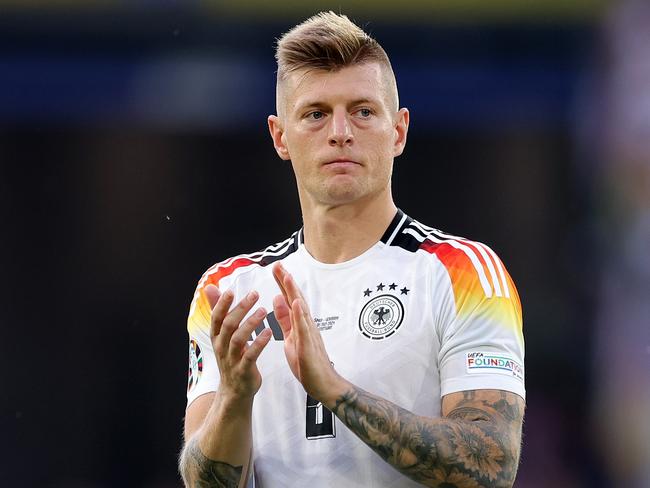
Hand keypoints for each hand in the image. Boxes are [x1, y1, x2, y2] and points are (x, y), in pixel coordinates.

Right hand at [205, 285, 272, 400]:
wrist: (234, 390)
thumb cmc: (230, 356)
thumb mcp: (222, 334)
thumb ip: (218, 310)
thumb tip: (209, 286)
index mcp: (216, 337)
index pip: (216, 317)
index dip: (222, 304)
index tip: (231, 290)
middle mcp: (221, 347)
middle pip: (228, 325)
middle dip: (241, 308)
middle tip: (254, 294)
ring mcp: (232, 360)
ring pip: (238, 339)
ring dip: (251, 323)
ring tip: (263, 311)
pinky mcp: (244, 370)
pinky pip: (250, 356)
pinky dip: (259, 343)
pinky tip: (269, 332)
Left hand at [271, 263, 347, 404]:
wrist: (323, 384)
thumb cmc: (307, 362)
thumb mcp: (290, 337)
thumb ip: (284, 319)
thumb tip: (276, 299)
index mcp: (299, 323)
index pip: (290, 299)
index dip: (282, 283)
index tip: (275, 268)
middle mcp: (306, 324)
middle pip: (296, 299)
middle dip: (286, 281)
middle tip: (278, 265)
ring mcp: (309, 334)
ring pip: (300, 309)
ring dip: (293, 292)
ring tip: (286, 277)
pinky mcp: (308, 346)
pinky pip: (303, 329)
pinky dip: (299, 315)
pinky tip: (295, 303)